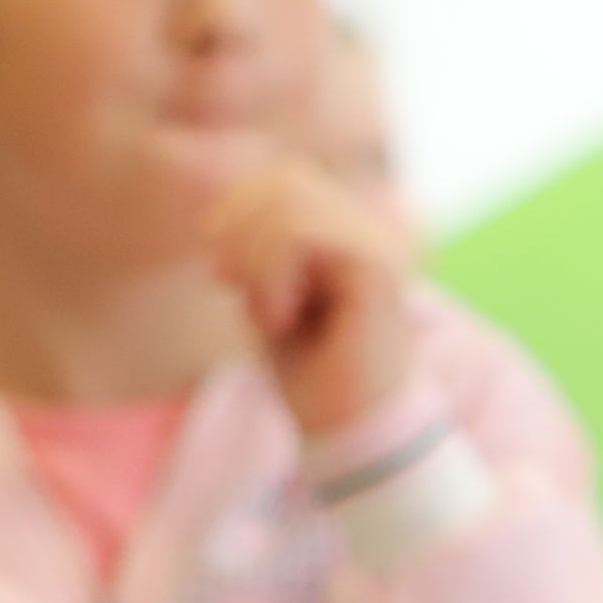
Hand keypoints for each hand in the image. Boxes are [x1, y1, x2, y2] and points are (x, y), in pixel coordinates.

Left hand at [205, 159, 413, 438]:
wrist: (346, 427)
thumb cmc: (308, 368)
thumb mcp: (265, 291)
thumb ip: (256, 241)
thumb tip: (224, 197)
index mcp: (351, 228)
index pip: (284, 174)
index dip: (237, 208)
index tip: (221, 270)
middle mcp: (373, 228)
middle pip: (284, 179)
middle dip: (239, 231)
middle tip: (231, 286)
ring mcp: (381, 243)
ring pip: (290, 203)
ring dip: (255, 260)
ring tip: (264, 311)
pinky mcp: (379, 266)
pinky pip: (305, 234)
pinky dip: (272, 276)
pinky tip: (279, 317)